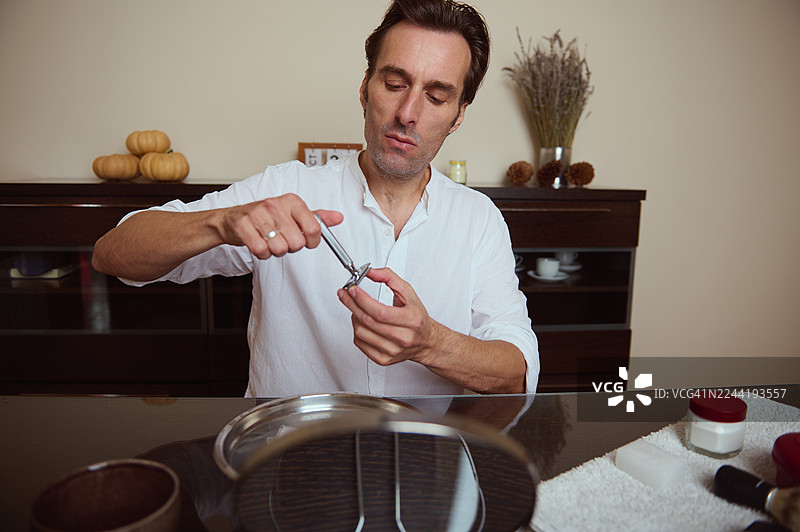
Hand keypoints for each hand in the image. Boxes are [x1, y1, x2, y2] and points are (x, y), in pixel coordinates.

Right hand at [217, 193, 342, 259]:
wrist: (232, 218)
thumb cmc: (266, 217)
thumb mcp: (293, 213)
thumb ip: (317, 217)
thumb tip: (338, 218)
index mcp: (292, 201)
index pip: (314, 228)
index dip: (312, 241)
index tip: (306, 241)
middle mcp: (275, 204)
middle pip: (297, 243)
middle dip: (290, 247)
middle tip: (282, 240)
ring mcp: (258, 214)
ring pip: (279, 248)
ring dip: (275, 251)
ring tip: (269, 241)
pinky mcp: (243, 226)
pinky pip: (261, 251)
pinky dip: (261, 254)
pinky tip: (259, 244)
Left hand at [337, 268, 441, 365]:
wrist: (426, 341)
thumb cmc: (417, 317)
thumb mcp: (408, 293)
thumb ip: (389, 278)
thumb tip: (371, 272)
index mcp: (411, 319)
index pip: (380, 312)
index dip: (362, 300)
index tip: (352, 290)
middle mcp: (403, 337)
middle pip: (368, 321)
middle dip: (352, 305)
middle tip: (345, 294)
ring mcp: (393, 350)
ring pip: (361, 333)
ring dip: (354, 317)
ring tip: (357, 309)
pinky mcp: (384, 359)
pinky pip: (360, 344)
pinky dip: (356, 331)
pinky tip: (361, 323)